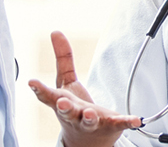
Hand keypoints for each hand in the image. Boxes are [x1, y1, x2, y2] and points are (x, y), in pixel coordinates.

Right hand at [28, 31, 142, 146]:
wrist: (87, 140)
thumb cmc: (74, 107)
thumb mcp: (66, 83)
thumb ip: (62, 58)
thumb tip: (55, 32)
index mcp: (62, 102)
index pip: (48, 97)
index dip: (39, 89)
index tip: (32, 82)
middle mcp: (74, 115)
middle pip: (67, 112)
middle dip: (64, 107)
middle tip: (62, 103)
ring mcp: (91, 123)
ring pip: (88, 121)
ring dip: (89, 117)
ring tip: (90, 113)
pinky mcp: (110, 126)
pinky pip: (119, 124)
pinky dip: (127, 122)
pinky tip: (135, 119)